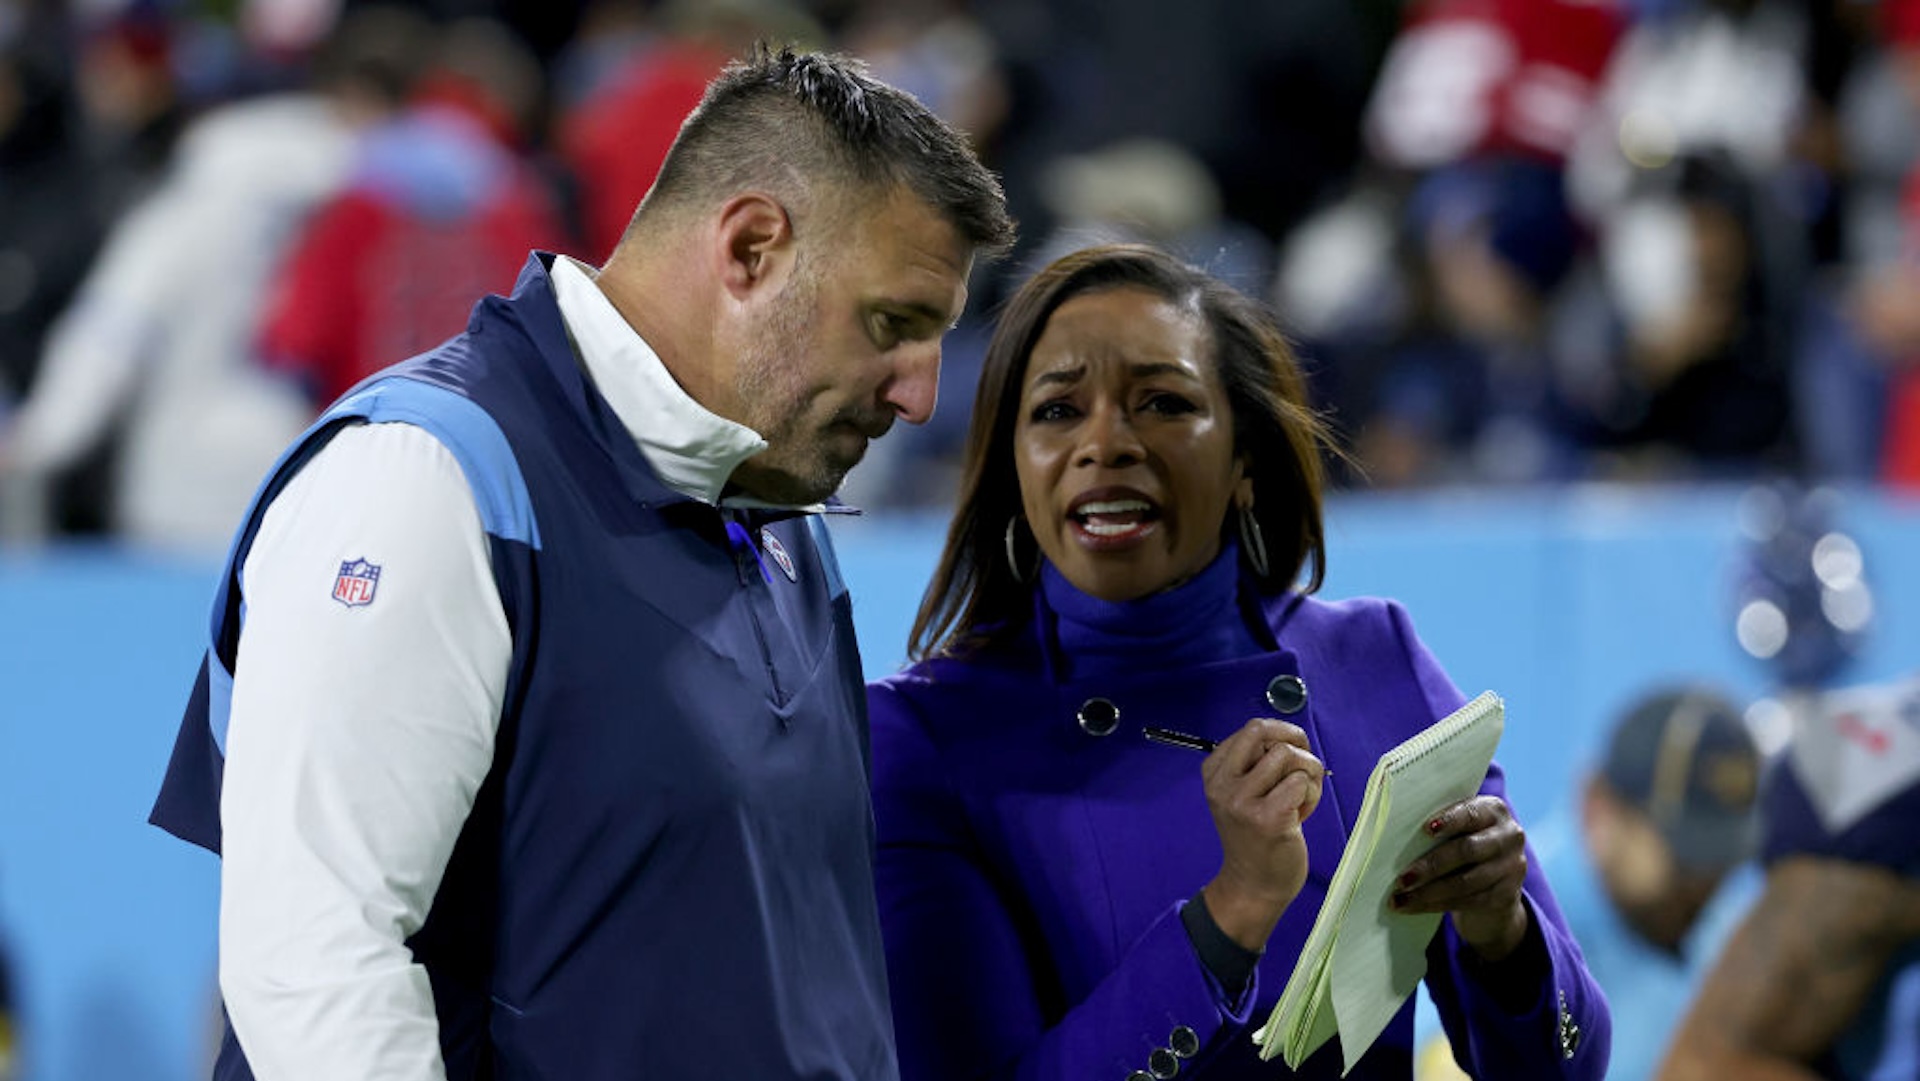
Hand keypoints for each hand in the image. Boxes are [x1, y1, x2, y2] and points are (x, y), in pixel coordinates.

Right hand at [1199, 718, 1326, 949]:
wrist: (1254, 885)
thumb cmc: (1257, 836)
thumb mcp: (1242, 792)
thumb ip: (1257, 762)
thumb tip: (1291, 734)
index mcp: (1214, 772)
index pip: (1251, 729)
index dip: (1281, 734)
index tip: (1290, 754)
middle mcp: (1222, 784)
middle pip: (1265, 733)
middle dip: (1295, 742)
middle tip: (1303, 766)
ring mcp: (1242, 801)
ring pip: (1288, 755)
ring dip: (1307, 773)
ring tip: (1301, 798)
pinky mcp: (1267, 818)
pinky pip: (1301, 782)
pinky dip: (1312, 794)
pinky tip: (1302, 813)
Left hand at [1391, 795, 1530, 960]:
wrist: (1496, 880)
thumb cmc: (1462, 844)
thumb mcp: (1460, 828)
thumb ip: (1438, 825)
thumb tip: (1393, 832)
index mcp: (1493, 810)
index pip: (1471, 813)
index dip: (1449, 820)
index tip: (1424, 829)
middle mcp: (1510, 836)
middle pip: (1467, 851)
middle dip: (1430, 866)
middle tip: (1401, 878)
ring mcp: (1512, 868)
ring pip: (1465, 882)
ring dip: (1428, 892)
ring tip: (1399, 898)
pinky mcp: (1506, 896)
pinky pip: (1467, 902)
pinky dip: (1434, 905)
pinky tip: (1412, 907)